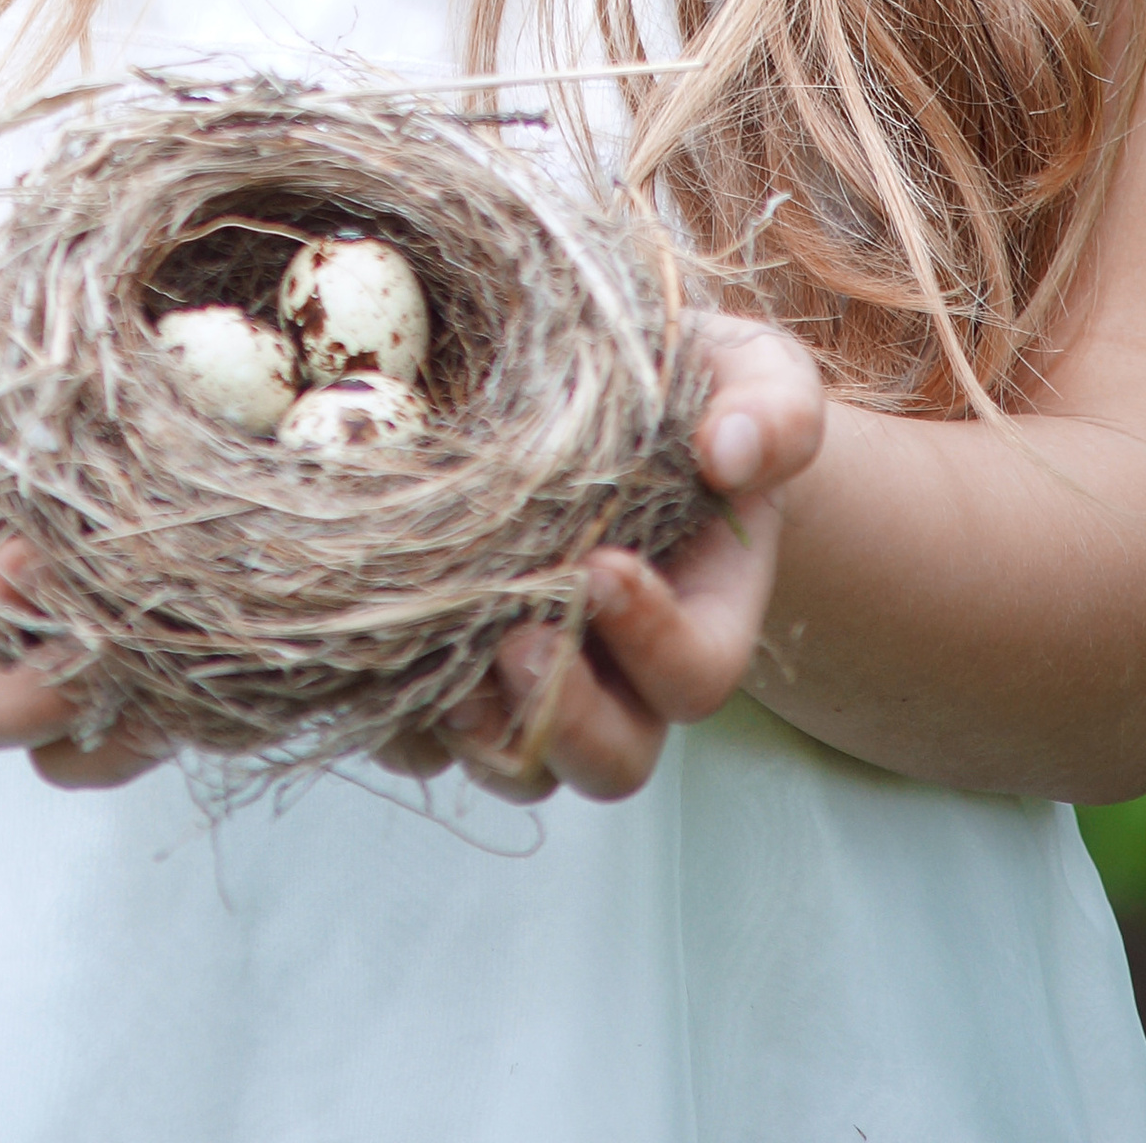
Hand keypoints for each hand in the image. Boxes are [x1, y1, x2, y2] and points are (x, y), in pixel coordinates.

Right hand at [0, 309, 163, 791]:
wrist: (69, 389)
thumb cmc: (14, 358)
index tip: (44, 541)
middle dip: (45, 681)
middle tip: (111, 614)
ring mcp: (42, 668)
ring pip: (49, 754)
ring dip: (103, 719)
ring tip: (159, 652)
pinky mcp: (113, 686)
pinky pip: (114, 754)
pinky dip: (149, 739)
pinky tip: (194, 679)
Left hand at [405, 310, 825, 805]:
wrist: (607, 404)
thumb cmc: (692, 391)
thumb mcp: (753, 377)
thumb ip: (771, 411)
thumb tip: (730, 453)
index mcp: (702, 615)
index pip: (695, 676)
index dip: (653, 642)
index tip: (602, 564)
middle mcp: (621, 673)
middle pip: (612, 761)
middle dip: (564, 716)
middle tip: (517, 638)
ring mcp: (539, 684)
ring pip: (517, 767)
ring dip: (479, 734)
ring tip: (444, 662)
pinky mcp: (459, 674)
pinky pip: (424, 742)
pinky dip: (399, 723)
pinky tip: (373, 661)